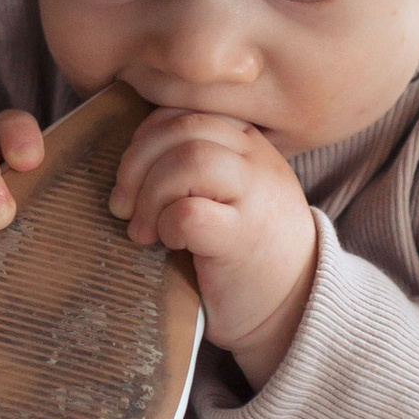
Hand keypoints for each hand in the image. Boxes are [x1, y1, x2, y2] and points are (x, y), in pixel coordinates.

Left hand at [111, 107, 318, 383]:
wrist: (293, 307)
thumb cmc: (246, 249)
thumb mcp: (227, 191)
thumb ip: (193, 162)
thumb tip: (131, 157)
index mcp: (247, 142)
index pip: (184, 112)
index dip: (145, 139)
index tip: (132, 177)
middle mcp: (256, 160)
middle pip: (181, 129)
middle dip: (136, 164)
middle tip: (124, 207)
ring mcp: (255, 197)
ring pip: (187, 161)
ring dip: (150, 195)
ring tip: (144, 230)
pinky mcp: (243, 238)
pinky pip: (188, 213)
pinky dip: (166, 225)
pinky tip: (171, 244)